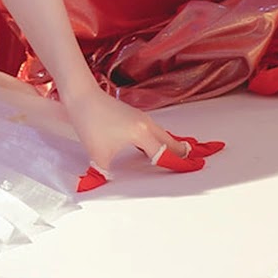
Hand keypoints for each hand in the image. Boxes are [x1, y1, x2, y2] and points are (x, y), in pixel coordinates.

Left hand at [60, 83, 222, 191]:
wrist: (81, 96)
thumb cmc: (90, 122)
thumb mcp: (97, 152)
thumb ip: (104, 171)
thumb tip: (105, 181)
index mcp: (142, 134)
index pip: (164, 154)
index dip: (178, 163)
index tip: (194, 168)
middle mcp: (146, 124)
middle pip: (170, 141)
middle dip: (182, 153)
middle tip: (196, 161)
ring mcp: (140, 118)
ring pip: (162, 134)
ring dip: (170, 145)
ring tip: (180, 155)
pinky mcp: (133, 115)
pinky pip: (153, 130)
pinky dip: (159, 139)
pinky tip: (153, 146)